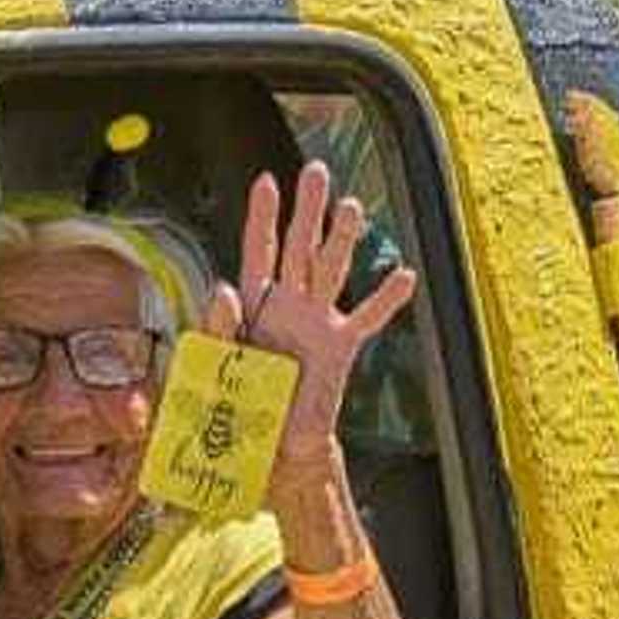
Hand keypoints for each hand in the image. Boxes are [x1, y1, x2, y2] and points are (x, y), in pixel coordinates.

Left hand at [203, 163, 416, 468]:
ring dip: (341, 238)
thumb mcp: (214, 363)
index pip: (259, 250)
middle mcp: (288, 305)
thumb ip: (218, 325)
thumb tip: (224, 285)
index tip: (267, 181)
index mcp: (254, 305)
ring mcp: (317, 324)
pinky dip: (385, 300)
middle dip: (308, 209)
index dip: (262, 216)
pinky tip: (404, 275)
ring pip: (331, 270)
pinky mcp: (339, 350)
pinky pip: (366, 320)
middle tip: (317, 170)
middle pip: (299, 247)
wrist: (271, 448)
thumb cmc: (238, 404)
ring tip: (352, 205)